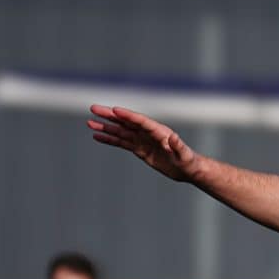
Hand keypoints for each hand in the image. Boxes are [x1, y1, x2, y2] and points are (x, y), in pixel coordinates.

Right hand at [87, 105, 201, 182]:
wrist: (188, 169)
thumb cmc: (188, 161)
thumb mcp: (184, 155)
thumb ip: (178, 146)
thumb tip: (174, 138)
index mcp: (159, 132)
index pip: (140, 121)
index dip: (128, 115)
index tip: (114, 110)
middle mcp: (148, 133)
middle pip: (126, 122)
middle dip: (110, 116)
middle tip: (93, 108)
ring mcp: (143, 140)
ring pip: (121, 132)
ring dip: (106, 127)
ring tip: (89, 122)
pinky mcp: (140, 149)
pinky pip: (122, 143)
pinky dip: (110, 139)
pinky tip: (97, 136)